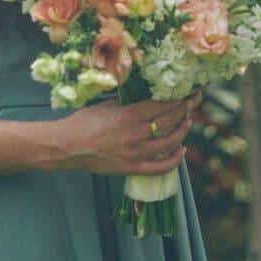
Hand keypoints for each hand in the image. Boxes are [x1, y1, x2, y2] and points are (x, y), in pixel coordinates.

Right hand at [61, 89, 202, 175]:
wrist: (66, 147)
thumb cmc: (83, 122)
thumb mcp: (107, 104)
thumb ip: (129, 102)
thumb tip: (147, 95)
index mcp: (129, 115)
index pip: (163, 104)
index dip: (179, 97)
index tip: (187, 91)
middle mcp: (136, 135)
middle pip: (170, 121)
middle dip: (185, 109)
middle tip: (193, 101)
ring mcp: (136, 154)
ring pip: (170, 142)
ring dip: (183, 130)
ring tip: (188, 121)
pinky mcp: (132, 169)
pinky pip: (161, 167)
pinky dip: (175, 159)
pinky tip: (181, 149)